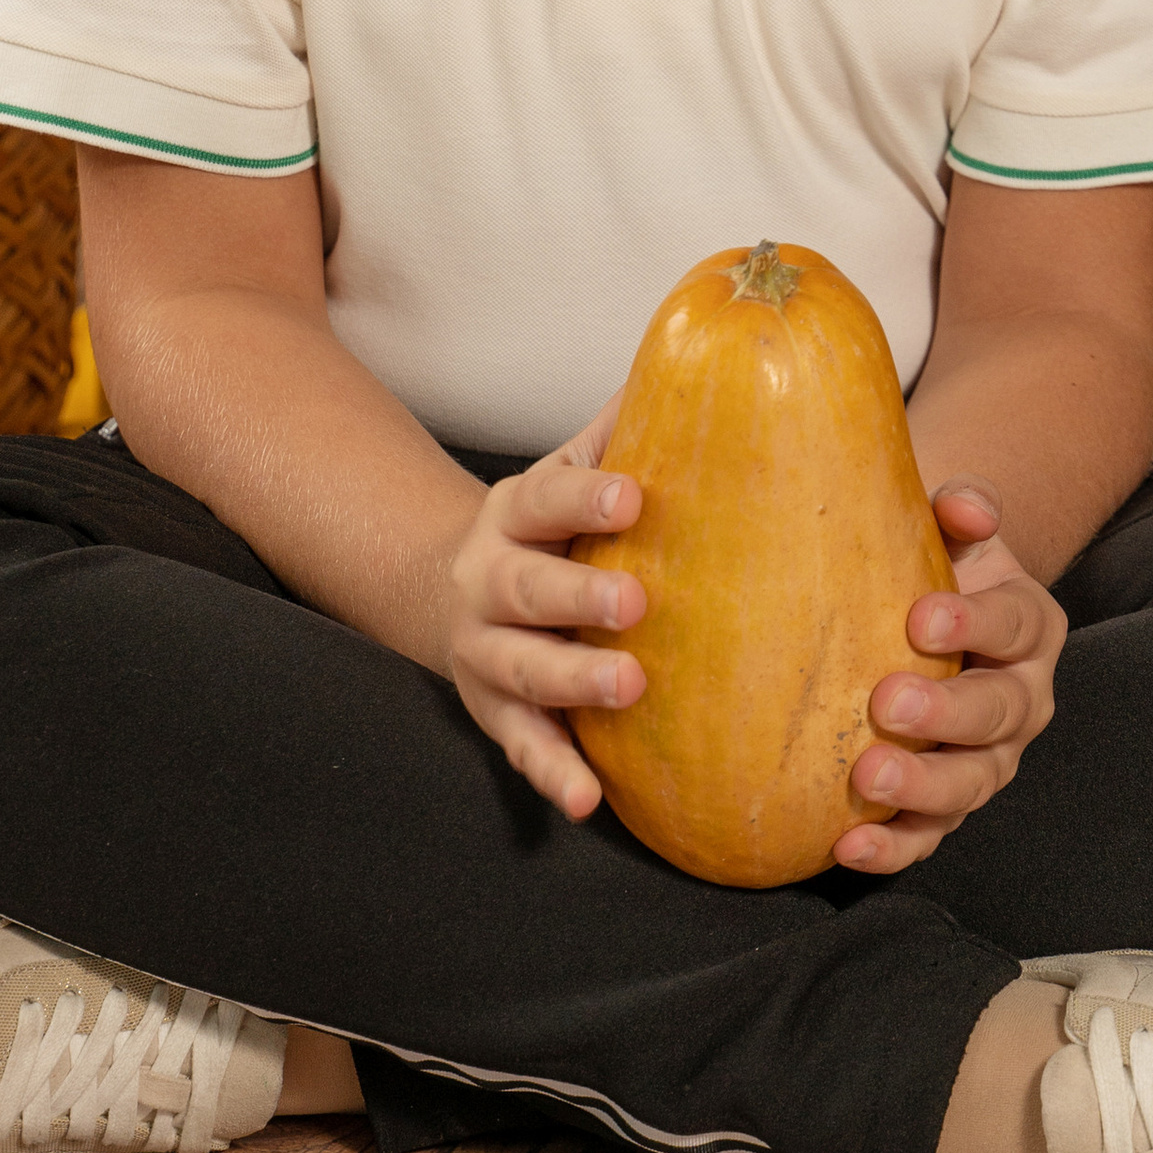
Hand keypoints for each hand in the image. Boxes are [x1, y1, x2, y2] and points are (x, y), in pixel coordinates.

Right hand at [444, 404, 645, 822]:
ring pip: (521, 668)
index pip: (545, 496)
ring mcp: (487, 651)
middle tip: (637, 604)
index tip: (633, 496)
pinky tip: (587, 800)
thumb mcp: (567, 473)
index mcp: (516, 513)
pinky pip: (522, 745)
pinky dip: (552, 772)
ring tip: (629, 688)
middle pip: (526, 588)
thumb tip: (704, 352)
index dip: (585, 495)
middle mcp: (490, 580)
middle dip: (577, 596)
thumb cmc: (545, 527)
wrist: (447, 591)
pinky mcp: (496, 711)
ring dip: (573, 680)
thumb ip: (621, 429)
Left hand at [834, 478, 1065, 874]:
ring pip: (972, 785)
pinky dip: (892, 847)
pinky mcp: (947, 807)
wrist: (920, 619)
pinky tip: (847, 846)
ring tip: (867, 779)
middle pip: (999, 714)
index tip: (920, 619)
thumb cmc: (928, 564)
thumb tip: (964, 506)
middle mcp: (1022, 699)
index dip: (976, 623)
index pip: (1015, 624)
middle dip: (947, 714)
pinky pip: (928, 835)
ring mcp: (988, 760)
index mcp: (1028, 626)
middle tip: (887, 703)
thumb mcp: (951, 529)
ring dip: (922, 789)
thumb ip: (962, 508)